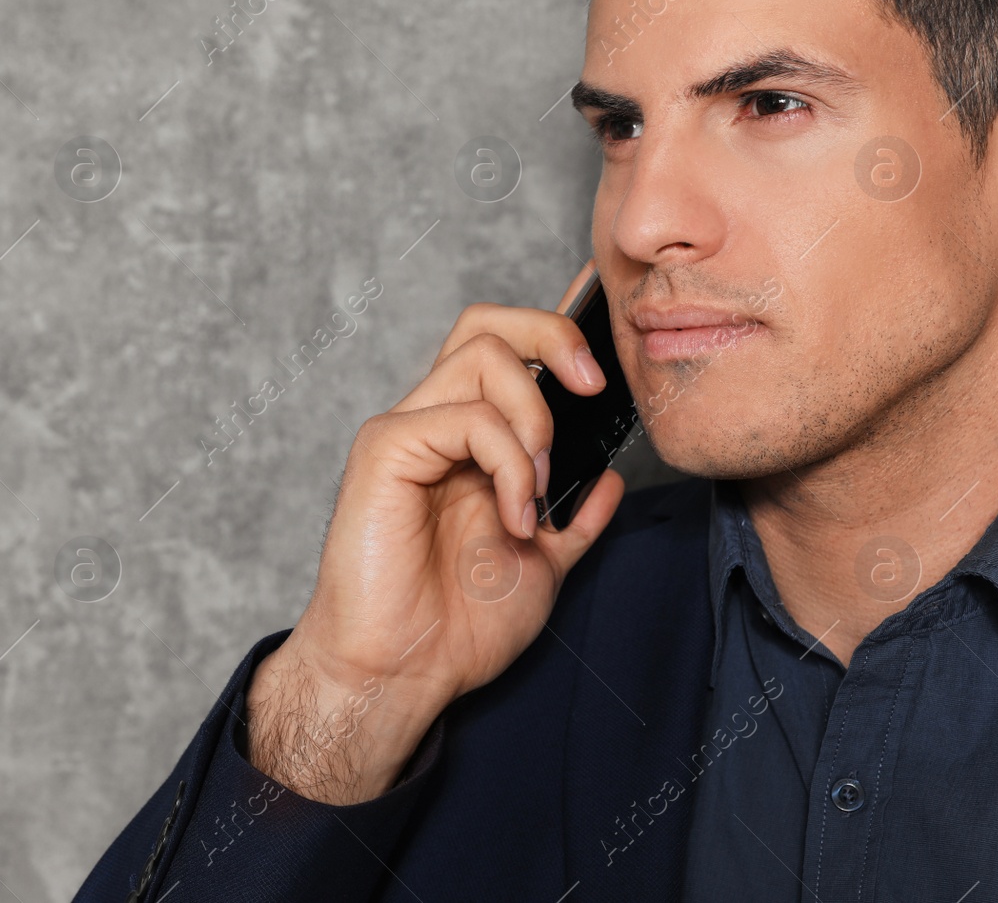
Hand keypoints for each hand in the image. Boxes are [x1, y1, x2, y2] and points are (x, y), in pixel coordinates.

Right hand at [246, 260, 626, 802]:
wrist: (403, 674)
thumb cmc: (454, 628)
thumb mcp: (544, 566)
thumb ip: (576, 519)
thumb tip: (611, 478)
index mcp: (465, 443)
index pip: (505, 349)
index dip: (556, 335)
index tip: (610, 361)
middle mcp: (433, 423)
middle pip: (487, 323)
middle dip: (553, 336)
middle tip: (593, 387)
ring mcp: (407, 432)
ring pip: (482, 354)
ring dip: (535, 417)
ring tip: (538, 489)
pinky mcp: (387, 450)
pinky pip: (465, 416)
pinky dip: (508, 460)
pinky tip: (514, 516)